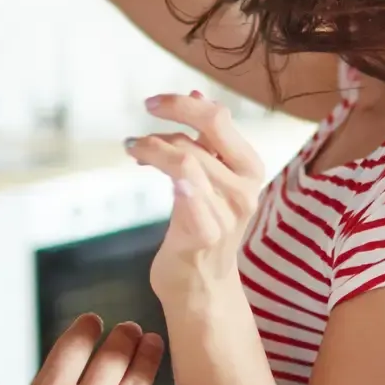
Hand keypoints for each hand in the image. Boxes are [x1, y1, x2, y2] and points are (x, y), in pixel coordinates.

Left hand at [125, 91, 265, 304]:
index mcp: (250, 169)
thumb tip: (198, 96)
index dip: (185, 103)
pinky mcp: (204, 231)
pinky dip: (160, 164)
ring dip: (152, 145)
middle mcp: (245, 188)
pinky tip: (141, 162)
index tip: (154, 103)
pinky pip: (183, 185)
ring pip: (186, 155)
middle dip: (171, 113)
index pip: (220, 118)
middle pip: (207, 128)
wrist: (201, 288)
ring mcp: (227, 212)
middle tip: (142, 115)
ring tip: (134, 149)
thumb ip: (209, 142)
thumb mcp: (212, 181)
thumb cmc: (202, 231)